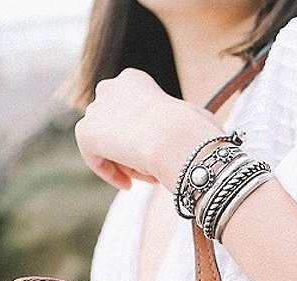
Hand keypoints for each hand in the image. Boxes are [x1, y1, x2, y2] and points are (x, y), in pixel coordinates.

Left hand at [74, 69, 220, 189]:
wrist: (172, 137)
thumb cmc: (192, 130)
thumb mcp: (197, 119)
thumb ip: (191, 121)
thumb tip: (211, 131)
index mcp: (133, 79)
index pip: (130, 111)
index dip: (142, 136)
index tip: (153, 156)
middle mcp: (109, 88)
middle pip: (116, 127)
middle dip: (130, 150)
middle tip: (148, 170)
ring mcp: (95, 110)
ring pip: (106, 144)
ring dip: (124, 163)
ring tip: (144, 177)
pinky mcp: (85, 132)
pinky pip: (94, 158)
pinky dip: (109, 173)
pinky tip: (127, 185)